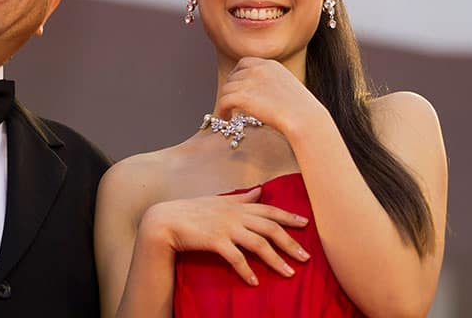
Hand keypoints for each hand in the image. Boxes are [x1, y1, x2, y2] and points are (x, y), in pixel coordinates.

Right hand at [138, 187, 309, 284]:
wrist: (165, 220)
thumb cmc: (190, 211)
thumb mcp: (217, 200)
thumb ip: (241, 198)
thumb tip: (259, 190)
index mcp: (237, 205)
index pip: (269, 210)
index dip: (289, 216)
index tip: (307, 224)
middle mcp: (235, 215)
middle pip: (270, 228)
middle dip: (290, 243)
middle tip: (306, 257)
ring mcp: (225, 227)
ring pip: (258, 244)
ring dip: (276, 260)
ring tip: (289, 273)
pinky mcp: (215, 241)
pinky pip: (236, 258)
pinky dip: (247, 271)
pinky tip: (255, 282)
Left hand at [214, 57, 327, 136]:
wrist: (304, 118)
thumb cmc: (301, 110)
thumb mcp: (287, 87)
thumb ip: (271, 84)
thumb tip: (259, 92)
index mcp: (270, 64)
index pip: (244, 63)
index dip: (237, 74)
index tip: (237, 87)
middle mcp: (258, 69)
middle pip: (233, 76)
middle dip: (231, 89)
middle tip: (232, 102)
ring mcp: (249, 82)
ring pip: (227, 89)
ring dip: (226, 101)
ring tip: (227, 113)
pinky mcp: (242, 96)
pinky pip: (223, 101)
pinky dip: (222, 110)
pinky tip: (225, 118)